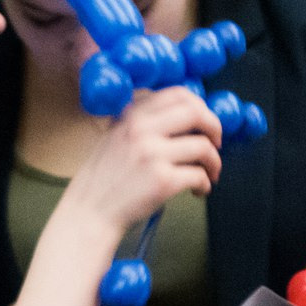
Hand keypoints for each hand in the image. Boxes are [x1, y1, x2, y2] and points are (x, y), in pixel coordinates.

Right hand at [65, 87, 221, 236]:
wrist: (90, 211)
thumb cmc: (106, 178)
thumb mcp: (116, 136)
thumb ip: (144, 122)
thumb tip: (188, 116)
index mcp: (133, 115)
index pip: (179, 94)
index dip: (201, 107)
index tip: (204, 124)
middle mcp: (142, 130)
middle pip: (197, 113)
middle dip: (215, 128)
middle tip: (216, 145)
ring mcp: (152, 155)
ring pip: (203, 147)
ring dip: (214, 162)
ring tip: (209, 174)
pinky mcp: (162, 181)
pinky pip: (199, 175)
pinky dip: (205, 184)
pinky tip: (197, 191)